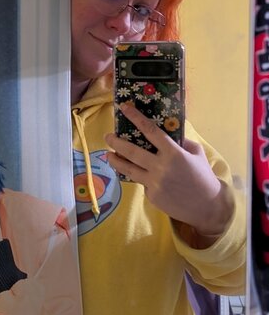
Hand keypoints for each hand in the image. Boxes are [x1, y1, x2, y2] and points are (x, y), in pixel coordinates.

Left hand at [105, 103, 233, 241]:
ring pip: (128, 169)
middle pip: (131, 152)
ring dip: (116, 161)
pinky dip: (140, 176)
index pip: (150, 131)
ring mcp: (154, 183)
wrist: (206, 206)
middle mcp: (160, 167)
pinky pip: (142, 182)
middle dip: (116, 142)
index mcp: (174, 153)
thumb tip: (167, 132)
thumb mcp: (196, 153)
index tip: (124, 108)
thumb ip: (181, 142)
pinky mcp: (151, 195)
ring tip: (108, 155)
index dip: (136, 118)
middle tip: (108, 136)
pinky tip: (141, 174)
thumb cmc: (203, 176)